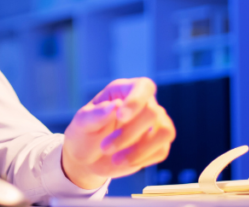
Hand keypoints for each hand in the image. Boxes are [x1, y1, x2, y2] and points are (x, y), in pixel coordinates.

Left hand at [61, 78, 175, 189]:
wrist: (88, 158)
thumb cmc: (85, 133)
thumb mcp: (83, 123)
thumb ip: (97, 114)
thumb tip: (117, 105)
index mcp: (124, 90)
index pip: (143, 86)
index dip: (137, 100)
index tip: (121, 116)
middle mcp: (144, 104)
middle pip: (153, 113)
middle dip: (129, 134)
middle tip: (104, 147)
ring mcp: (154, 124)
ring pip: (165, 131)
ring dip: (140, 149)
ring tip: (116, 160)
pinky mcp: (157, 144)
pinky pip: (162, 150)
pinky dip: (142, 159)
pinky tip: (124, 162)